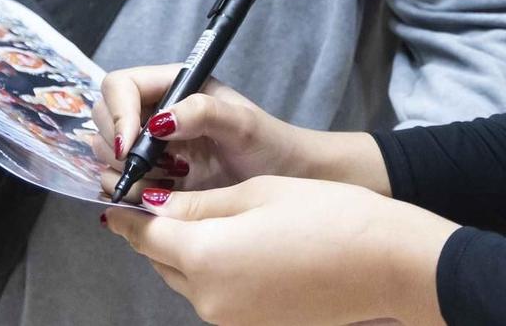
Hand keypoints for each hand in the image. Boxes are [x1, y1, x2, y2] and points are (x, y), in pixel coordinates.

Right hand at [90, 67, 385, 198]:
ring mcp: (151, 148)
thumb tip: (158, 122)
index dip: (117, 113)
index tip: (131, 145)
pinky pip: (120, 184)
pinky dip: (131, 195)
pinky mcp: (152, 180)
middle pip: (104, 119)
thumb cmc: (270, 145)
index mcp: (173, 87)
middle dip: (120, 148)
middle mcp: (155, 113)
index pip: (120, 86)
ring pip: (107, 155)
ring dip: (125, 174)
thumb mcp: (242, 124)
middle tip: (156, 171)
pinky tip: (164, 199)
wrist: (287, 182)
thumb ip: (202, 113)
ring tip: (167, 185)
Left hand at [103, 176, 452, 325]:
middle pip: (161, 260)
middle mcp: (208, 298)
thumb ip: (197, 205)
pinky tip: (236, 243)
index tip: (118, 191)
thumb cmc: (327, 216)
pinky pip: (214, 294)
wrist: (386, 264)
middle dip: (156, 230)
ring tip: (203, 215)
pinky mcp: (252, 325)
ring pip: (186, 279)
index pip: (144, 234)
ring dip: (185, 251)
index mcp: (204, 257)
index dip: (128, 210)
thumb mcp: (255, 195)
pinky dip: (213, 269)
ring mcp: (231, 318)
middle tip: (161, 195)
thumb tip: (152, 207)